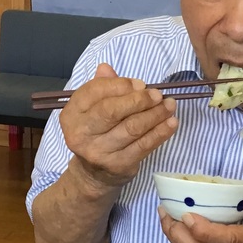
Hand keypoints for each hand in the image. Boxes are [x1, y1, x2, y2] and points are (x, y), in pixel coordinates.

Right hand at [61, 63, 178, 193]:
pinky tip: (171, 122)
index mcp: (71, 115)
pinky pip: (144, 145)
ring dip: (155, 114)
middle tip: (157, 94)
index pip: (94, 92)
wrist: (95, 174)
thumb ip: (100, 87)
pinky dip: (161, 132)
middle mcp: (80, 134)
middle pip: (112, 110)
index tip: (140, 84)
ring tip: (169, 105)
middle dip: (139, 99)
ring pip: (132, 127)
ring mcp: (99, 152)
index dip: (120, 85)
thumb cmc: (97, 134)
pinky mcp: (118, 165)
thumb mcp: (92, 110)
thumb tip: (106, 68)